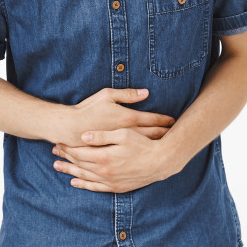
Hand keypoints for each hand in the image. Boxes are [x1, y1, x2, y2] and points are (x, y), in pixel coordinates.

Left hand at [52, 129, 178, 192]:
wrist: (160, 162)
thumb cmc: (143, 144)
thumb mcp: (123, 134)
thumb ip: (102, 136)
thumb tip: (83, 136)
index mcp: (104, 157)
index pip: (80, 152)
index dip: (68, 147)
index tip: (59, 142)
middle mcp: (104, 172)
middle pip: (79, 164)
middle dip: (65, 158)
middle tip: (54, 153)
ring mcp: (110, 181)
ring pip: (84, 177)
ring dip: (70, 171)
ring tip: (57, 167)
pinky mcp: (116, 187)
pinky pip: (95, 187)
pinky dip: (83, 184)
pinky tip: (75, 182)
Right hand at [57, 88, 173, 146]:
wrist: (69, 128)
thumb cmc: (88, 109)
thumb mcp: (107, 95)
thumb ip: (127, 94)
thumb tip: (146, 93)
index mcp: (127, 118)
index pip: (152, 120)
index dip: (164, 120)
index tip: (173, 121)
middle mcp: (127, 133)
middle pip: (152, 134)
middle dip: (165, 133)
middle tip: (176, 133)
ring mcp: (121, 145)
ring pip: (145, 146)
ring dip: (157, 143)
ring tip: (168, 144)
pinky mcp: (113, 153)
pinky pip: (133, 154)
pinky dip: (143, 153)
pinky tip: (149, 154)